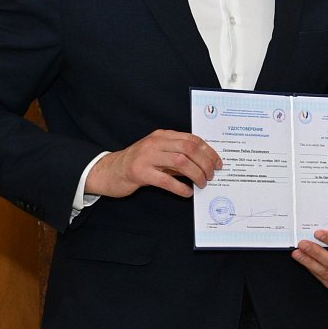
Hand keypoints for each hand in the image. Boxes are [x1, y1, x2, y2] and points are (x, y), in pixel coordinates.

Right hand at [84, 129, 221, 198]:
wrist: (109, 170)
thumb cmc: (138, 163)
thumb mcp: (158, 153)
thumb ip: (177, 155)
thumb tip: (203, 164)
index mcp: (162, 135)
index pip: (192, 139)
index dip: (208, 151)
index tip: (218, 163)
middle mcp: (155, 142)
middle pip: (189, 149)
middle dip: (205, 163)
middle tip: (211, 175)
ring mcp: (147, 157)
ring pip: (181, 162)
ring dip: (196, 174)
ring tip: (202, 183)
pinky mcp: (140, 173)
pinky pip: (166, 180)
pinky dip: (180, 187)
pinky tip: (187, 193)